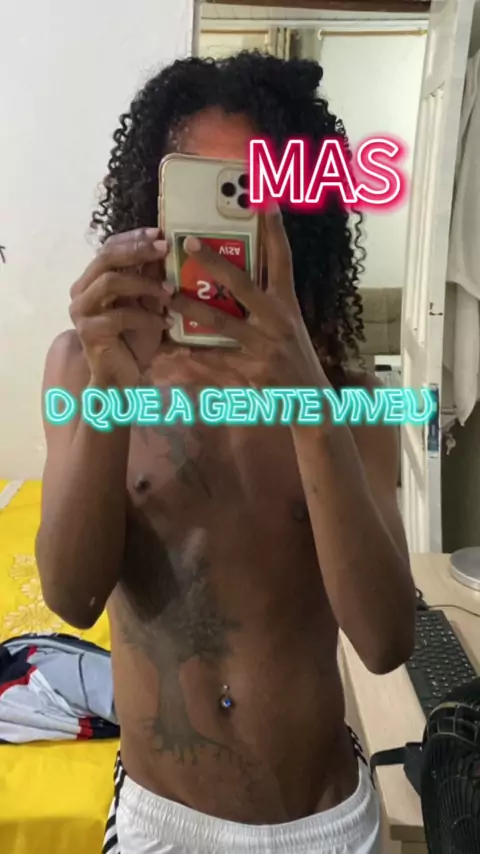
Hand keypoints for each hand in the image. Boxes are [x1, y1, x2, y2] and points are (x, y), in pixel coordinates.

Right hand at [69, 228, 172, 386]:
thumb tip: (163, 248)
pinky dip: (146, 318)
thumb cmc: (134, 340)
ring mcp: (81, 311)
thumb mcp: (148, 304)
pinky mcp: (89, 331)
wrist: (122, 377)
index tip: (159, 234)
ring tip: (169, 292)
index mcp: (92, 281)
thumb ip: (149, 279)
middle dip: (137, 250)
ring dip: (144, 284)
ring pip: (111, 282)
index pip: (108, 248)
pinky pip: (120, 316)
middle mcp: (81, 292)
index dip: (133, 238)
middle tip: (164, 249)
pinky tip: (165, 325)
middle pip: (105, 258)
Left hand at [169, 207, 321, 386]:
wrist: (311, 403)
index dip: (275, 231)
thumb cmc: (296, 360)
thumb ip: (267, 303)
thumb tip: (238, 278)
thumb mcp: (289, 326)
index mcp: (287, 304)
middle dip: (215, 262)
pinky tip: (170, 350)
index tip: (265, 201)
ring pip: (222, 322)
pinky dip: (192, 357)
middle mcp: (278, 320)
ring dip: (191, 309)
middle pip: (243, 284)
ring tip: (167, 297)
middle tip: (189, 242)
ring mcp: (265, 346)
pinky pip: (215, 360)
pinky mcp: (252, 371)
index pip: (283, 260)